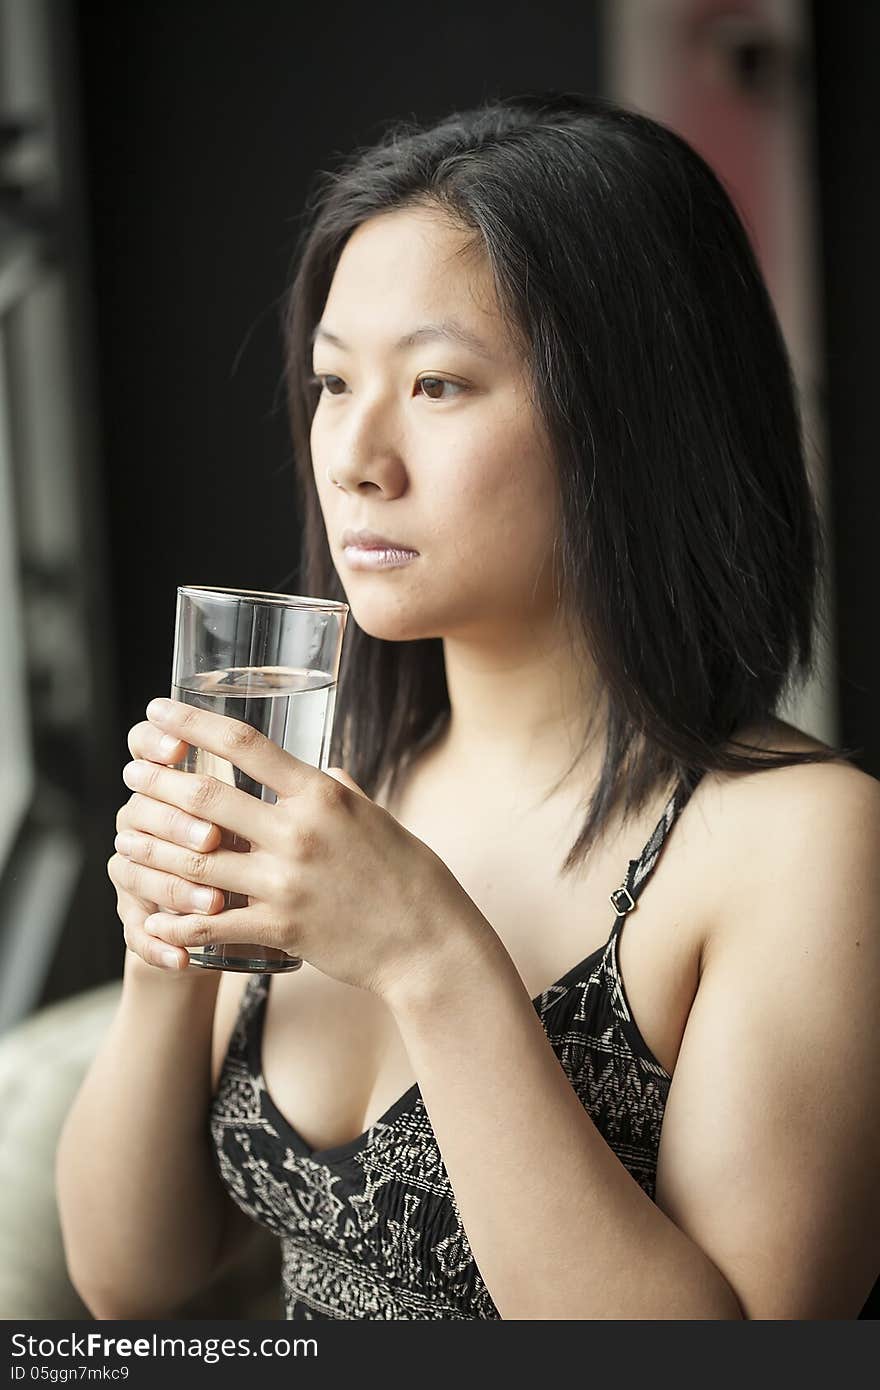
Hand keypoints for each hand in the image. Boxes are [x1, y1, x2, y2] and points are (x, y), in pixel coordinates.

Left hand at [110, 697, 486, 999]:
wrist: (430, 942)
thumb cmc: (408, 875)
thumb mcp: (375, 815)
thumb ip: (338, 790)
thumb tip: (319, 770)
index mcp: (321, 794)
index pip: (244, 744)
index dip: (191, 723)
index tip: (157, 710)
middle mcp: (299, 832)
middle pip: (205, 798)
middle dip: (157, 782)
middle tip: (131, 774)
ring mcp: (287, 883)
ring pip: (195, 862)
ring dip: (150, 848)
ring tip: (125, 836)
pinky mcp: (281, 929)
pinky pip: (211, 924)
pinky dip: (175, 922)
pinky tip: (152, 918)